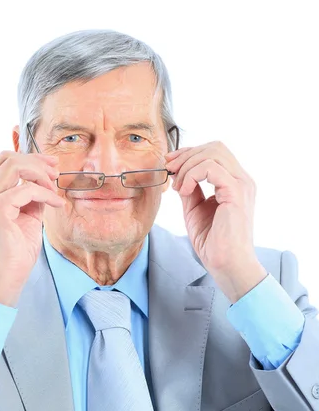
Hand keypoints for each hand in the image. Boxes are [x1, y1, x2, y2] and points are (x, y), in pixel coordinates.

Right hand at [0, 151, 63, 306]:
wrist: (3, 278)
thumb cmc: (14, 254)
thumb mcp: (28, 219)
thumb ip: (32, 199)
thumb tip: (46, 185)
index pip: (4, 163)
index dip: (30, 158)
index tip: (51, 165)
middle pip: (8, 158)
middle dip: (35, 160)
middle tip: (55, 172)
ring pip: (14, 165)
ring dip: (39, 173)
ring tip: (54, 189)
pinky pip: (26, 188)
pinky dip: (45, 194)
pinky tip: (56, 204)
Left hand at [166, 141, 266, 301]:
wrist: (226, 264)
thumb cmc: (212, 241)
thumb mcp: (194, 209)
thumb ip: (190, 189)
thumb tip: (177, 174)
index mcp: (234, 182)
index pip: (214, 151)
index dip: (189, 153)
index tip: (169, 164)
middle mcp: (242, 179)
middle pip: (214, 147)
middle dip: (186, 155)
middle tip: (169, 171)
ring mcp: (241, 184)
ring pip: (212, 153)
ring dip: (187, 166)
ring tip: (178, 187)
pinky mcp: (236, 192)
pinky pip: (210, 168)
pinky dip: (191, 175)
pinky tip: (184, 192)